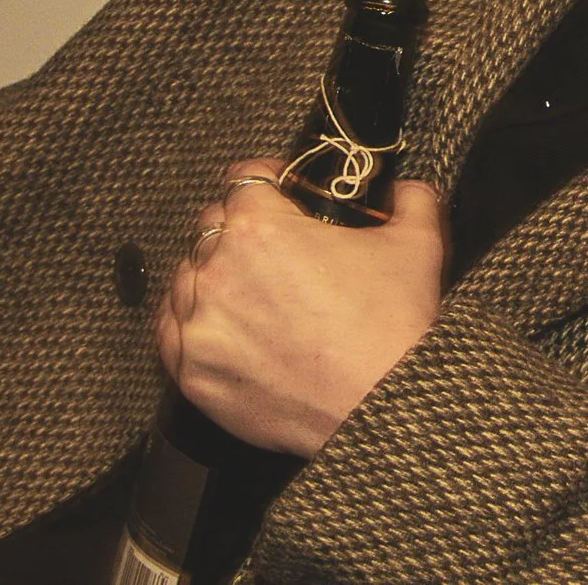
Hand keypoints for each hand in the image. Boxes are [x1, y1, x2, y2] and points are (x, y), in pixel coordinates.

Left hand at [155, 158, 445, 455]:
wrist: (382, 407)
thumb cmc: (393, 327)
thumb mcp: (416, 244)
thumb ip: (411, 199)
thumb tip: (406, 190)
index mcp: (260, 227)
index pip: (244, 179)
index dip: (269, 180)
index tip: (282, 191)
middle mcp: (218, 270)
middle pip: (212, 226)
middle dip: (243, 228)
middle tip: (277, 246)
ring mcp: (198, 325)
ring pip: (188, 277)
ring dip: (215, 274)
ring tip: (254, 290)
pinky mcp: (192, 372)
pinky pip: (171, 330)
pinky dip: (193, 321)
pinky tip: (226, 324)